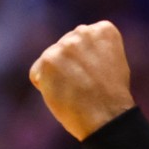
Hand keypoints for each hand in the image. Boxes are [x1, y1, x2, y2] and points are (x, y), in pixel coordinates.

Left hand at [29, 21, 135, 139]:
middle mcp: (83, 31)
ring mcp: (65, 45)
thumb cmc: (111, 97)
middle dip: (70, 66)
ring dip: (57, 77)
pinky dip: (44, 87)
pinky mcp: (48, 60)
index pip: (82, 41)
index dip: (88, 63)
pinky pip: (37, 73)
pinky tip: (63, 94)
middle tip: (85, 86)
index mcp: (103, 29)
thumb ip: (95, 49)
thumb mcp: (112, 62)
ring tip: (75, 91)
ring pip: (50, 61)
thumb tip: (75, 51)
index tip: (98, 75)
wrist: (107, 118)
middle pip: (64, 49)